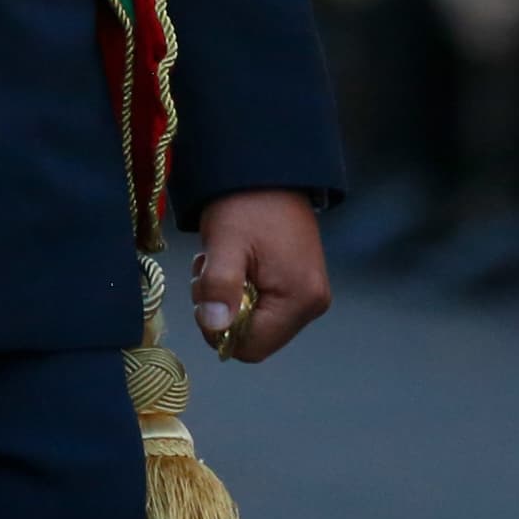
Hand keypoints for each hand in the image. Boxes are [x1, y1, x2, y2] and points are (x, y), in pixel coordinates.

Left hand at [191, 190, 329, 365]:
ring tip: (222, 262)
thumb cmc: (247, 203)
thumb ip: (221, 286)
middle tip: (211, 272)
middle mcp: (312, 304)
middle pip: (255, 338)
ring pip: (256, 323)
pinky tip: (236, 264)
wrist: (268, 170)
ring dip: (230, 300)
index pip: (251, 348)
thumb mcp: (226, 242)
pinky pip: (265, 306)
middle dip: (224, 312)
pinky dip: (242, 291)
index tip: (206, 294)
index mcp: (300, 299)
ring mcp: (309, 295)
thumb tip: (215, 327)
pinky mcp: (302, 285)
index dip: (219, 329)